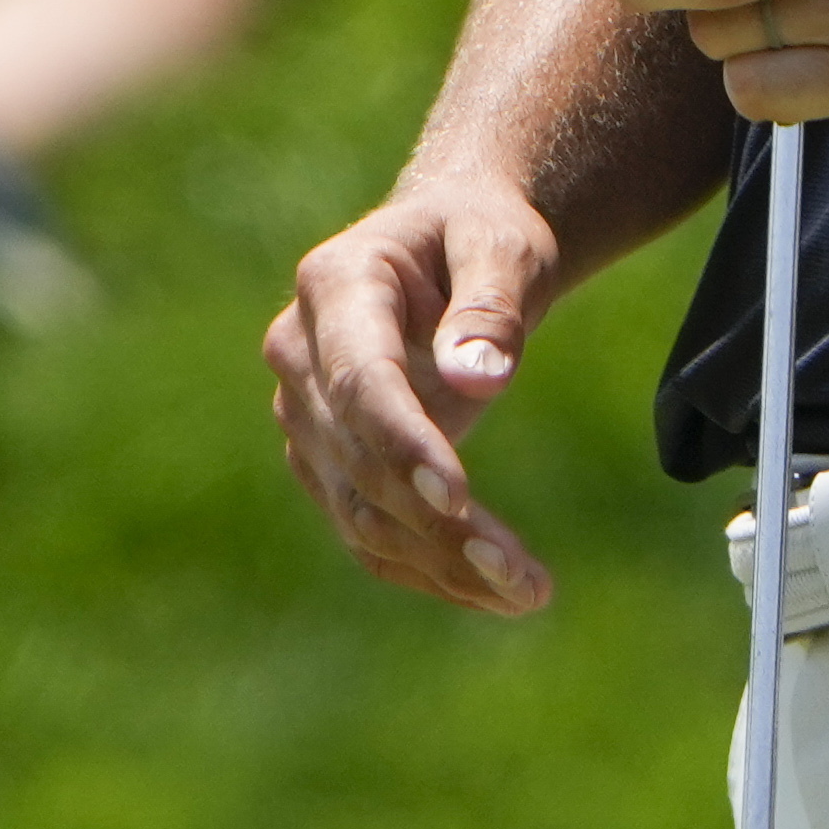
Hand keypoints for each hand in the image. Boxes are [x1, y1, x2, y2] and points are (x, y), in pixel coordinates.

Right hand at [265, 172, 565, 615]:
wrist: (448, 244)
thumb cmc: (481, 235)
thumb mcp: (503, 246)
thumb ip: (491, 304)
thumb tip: (478, 379)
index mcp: (334, 284)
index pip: (360, 382)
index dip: (404, 445)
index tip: (460, 499)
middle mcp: (299, 355)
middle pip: (361, 461)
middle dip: (440, 526)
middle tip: (526, 578)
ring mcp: (304, 417)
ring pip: (361, 513)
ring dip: (441, 563)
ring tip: (529, 593)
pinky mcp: (326, 463)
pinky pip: (367, 532)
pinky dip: (429, 570)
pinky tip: (498, 594)